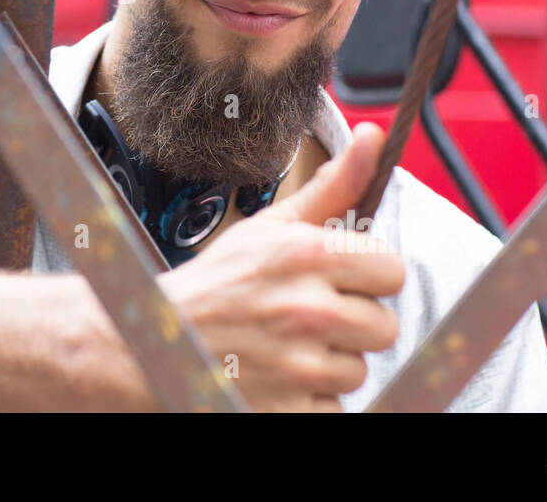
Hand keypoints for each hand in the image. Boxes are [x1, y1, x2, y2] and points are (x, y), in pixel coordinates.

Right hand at [158, 123, 404, 410]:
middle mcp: (308, 308)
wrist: (155, 340)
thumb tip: (373, 136)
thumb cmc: (219, 281)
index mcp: (307, 254)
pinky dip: (311, 399)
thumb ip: (333, 186)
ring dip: (331, 362)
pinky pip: (335, 408)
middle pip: (384, 326)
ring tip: (289, 345)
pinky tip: (281, 376)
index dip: (367, 275)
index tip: (339, 278)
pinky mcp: (290, 410)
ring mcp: (300, 365)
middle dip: (352, 322)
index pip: (391, 269)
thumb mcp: (271, 226)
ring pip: (360, 369)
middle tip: (309, 315)